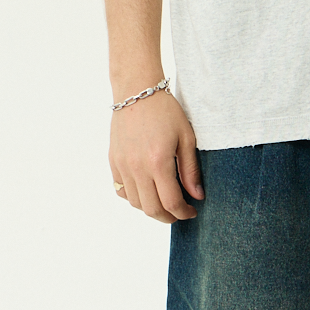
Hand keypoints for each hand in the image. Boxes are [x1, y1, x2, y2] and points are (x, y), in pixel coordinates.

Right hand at [110, 92, 203, 222]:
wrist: (137, 92)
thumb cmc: (165, 111)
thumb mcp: (186, 138)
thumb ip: (190, 170)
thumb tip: (197, 196)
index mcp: (158, 162)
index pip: (171, 202)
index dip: (184, 213)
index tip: (192, 211)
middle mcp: (137, 168)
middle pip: (151, 209)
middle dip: (168, 217)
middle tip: (179, 213)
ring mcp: (122, 166)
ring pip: (135, 203)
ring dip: (151, 209)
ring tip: (164, 201)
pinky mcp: (113, 161)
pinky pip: (121, 190)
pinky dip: (134, 197)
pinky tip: (146, 190)